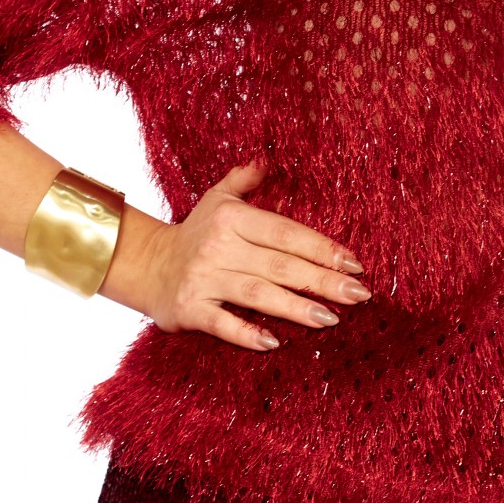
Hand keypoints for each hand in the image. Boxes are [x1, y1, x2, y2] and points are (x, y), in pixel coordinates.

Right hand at [140, 158, 370, 349]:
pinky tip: (274, 342)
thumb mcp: (216, 199)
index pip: (286, 233)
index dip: (321, 248)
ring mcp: (203, 279)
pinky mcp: (190, 309)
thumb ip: (243, 180)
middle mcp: (219, 247)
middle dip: (321, 280)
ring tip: (330, 319)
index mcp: (232, 219)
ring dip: (295, 308)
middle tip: (358, 295)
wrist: (145, 265)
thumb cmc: (196, 233)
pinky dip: (246, 334)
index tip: (354, 264)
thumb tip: (265, 160)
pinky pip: (222, 323)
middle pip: (280, 265)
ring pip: (257, 294)